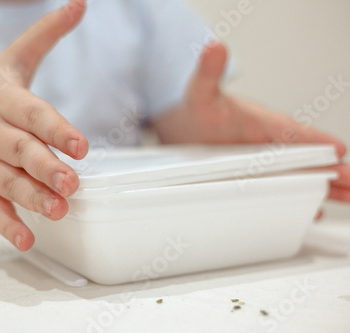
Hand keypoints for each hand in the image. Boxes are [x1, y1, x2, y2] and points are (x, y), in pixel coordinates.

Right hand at [0, 0, 87, 249]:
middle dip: (45, 168)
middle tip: (72, 183)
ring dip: (31, 198)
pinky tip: (27, 239)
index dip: (56, 129)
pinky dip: (7, 224)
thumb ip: (46, 34)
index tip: (81, 145)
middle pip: (21, 152)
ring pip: (7, 183)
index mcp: (6, 102)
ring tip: (58, 211)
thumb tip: (80, 3)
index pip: (34, 115)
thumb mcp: (12, 60)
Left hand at [154, 42, 349, 202]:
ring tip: (345, 199)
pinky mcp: (254, 174)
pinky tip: (312, 211)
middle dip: (332, 170)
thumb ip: (207, 74)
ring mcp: (263, 159)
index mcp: (263, 122)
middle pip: (306, 156)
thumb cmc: (197, 110)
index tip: (338, 150)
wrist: (180, 124)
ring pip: (299, 172)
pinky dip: (298, 196)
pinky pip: (281, 185)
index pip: (295, 131)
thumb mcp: (200, 93)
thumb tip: (213, 49)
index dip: (316, 141)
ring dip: (323, 186)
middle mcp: (269, 141)